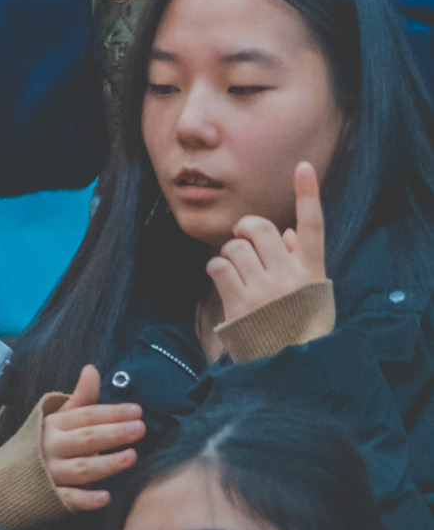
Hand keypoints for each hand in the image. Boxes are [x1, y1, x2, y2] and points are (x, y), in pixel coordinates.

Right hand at [40, 365, 144, 512]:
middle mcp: (51, 448)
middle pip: (86, 439)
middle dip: (114, 433)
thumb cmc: (41, 444)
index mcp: (54, 426)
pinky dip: (85, 500)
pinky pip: (68, 499)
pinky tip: (104, 497)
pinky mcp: (50, 498)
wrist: (5, 480)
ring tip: (131, 457)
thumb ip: (80, 398)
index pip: (86, 416)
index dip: (112, 413)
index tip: (137, 410)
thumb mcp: (57, 418)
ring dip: (106, 464)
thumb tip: (92, 369)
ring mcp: (50, 474)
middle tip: (140, 429)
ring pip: (81, 469)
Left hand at [209, 162, 327, 329]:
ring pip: (235, 246)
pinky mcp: (238, 303)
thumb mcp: (311, 290)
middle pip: (260, 228)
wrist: (284, 362)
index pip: (313, 224)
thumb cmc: (297, 321)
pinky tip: (223, 279)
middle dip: (246, 228)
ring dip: (229, 252)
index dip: (309, 194)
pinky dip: (216, 268)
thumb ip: (302, 259)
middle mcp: (289, 275)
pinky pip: (218, 266)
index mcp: (312, 269)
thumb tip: (290, 231)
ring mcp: (263, 290)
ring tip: (236, 268)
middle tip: (243, 239)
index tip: (304, 167)